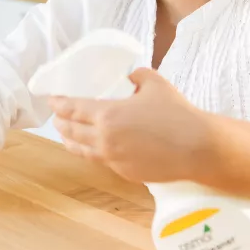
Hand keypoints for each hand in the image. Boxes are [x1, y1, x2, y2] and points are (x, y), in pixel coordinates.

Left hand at [49, 68, 212, 183]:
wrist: (197, 148)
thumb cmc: (177, 113)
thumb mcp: (155, 83)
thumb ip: (137, 76)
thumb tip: (129, 76)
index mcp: (107, 115)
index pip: (73, 109)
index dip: (59, 104)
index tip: (52, 100)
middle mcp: (104, 139)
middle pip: (72, 131)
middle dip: (60, 122)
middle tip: (57, 116)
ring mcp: (113, 159)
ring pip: (82, 150)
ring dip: (70, 140)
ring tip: (66, 134)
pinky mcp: (124, 172)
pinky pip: (100, 160)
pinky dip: (92, 151)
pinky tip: (94, 148)